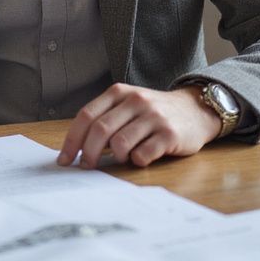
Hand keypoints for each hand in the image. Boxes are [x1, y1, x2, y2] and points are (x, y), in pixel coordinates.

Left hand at [57, 83, 219, 168]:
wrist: (195, 110)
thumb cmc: (153, 113)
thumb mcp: (128, 105)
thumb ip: (105, 119)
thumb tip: (76, 149)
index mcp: (119, 93)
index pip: (86, 116)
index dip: (72, 140)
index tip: (65, 159)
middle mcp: (135, 101)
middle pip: (100, 130)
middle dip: (88, 154)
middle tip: (86, 167)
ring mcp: (153, 117)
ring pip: (120, 144)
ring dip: (116, 158)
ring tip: (124, 157)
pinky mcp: (169, 134)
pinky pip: (142, 155)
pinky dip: (137, 161)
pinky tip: (142, 157)